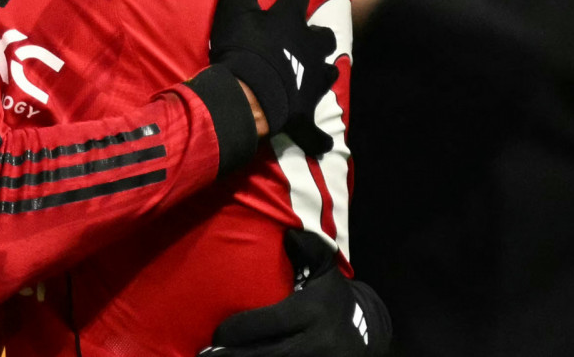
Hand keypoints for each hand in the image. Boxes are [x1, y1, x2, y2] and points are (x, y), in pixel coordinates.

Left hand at [202, 229, 391, 356]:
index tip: (216, 334)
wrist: (369, 331)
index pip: (265, 323)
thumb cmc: (332, 296)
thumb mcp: (323, 269)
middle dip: (231, 356)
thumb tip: (287, 229)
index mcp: (309, 312)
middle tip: (204, 356)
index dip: (236, 331)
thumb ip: (306, 248)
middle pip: (263, 354)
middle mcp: (314, 342)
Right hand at [209, 0, 337, 154]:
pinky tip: (320, 141)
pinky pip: (314, 130)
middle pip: (323, 35)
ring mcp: (310, 81)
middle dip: (317, 33)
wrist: (249, 96)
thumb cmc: (241, 49)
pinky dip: (317, 136)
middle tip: (306, 35)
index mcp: (291, 21)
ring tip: (314, 73)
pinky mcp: (305, 113)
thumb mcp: (234, 8)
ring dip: (322, 71)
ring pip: (327, 73)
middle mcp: (309, 48)